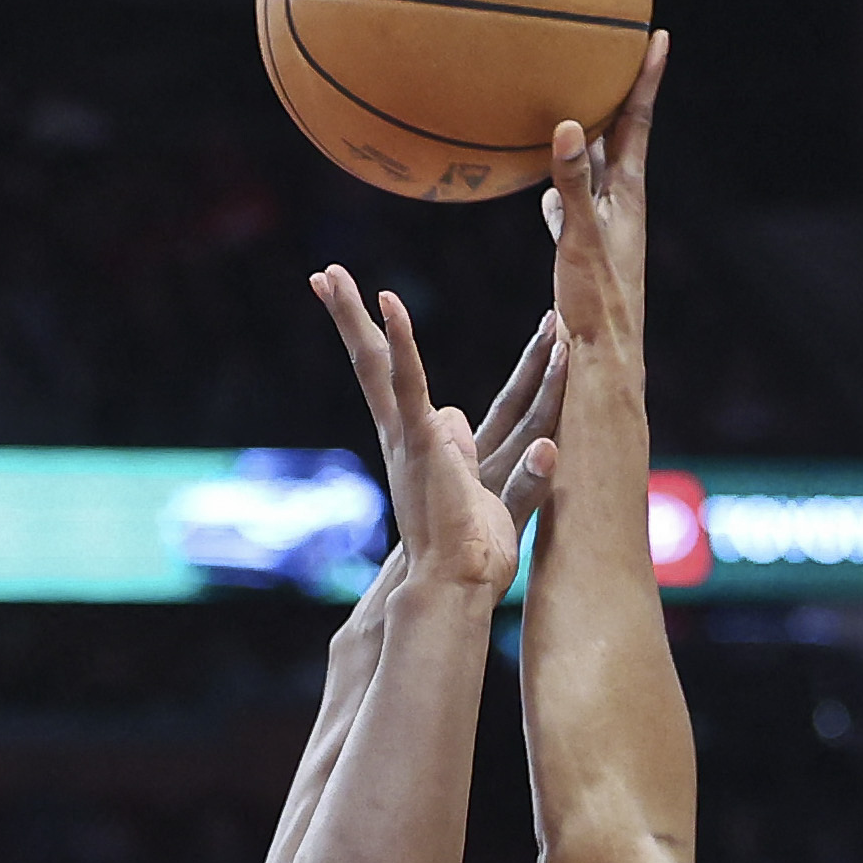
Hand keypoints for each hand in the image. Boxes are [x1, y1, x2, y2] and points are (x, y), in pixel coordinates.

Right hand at [313, 269, 549, 596]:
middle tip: (325, 276)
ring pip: (385, 366)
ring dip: (361, 318)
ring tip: (330, 274)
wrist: (458, 588)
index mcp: (434, 446)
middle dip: (356, 321)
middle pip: (383, 365)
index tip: (388, 307)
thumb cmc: (478, 561)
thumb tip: (537, 440)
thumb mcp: (506, 506)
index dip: (406, 345)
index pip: (415, 383)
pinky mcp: (421, 441)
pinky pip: (409, 383)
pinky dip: (401, 344)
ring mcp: (412, 437)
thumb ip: (524, 472)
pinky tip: (387, 304)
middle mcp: (415, 435)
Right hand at [541, 27, 667, 356]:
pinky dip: (557, 186)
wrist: (603, 360)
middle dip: (612, 95)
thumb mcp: (581, 238)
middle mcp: (619, 205)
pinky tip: (542, 186)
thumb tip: (565, 126)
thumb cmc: (599, 304)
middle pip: (616, 136)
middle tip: (608, 51)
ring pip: (590, 169)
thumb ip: (572, 185)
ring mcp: (602, 228)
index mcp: (627, 195)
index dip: (646, 79)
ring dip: (582, 138)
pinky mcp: (584, 251)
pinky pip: (568, 205)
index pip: (637, 123)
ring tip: (570, 104)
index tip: (657, 36)